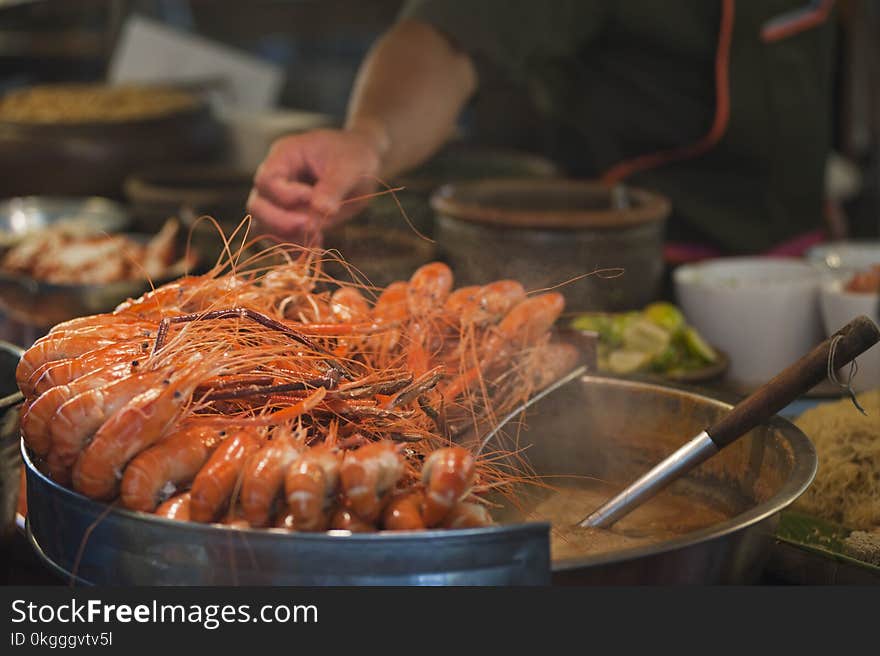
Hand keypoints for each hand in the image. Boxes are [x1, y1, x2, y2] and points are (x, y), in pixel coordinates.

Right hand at [247, 128, 383, 242]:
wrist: (361, 168)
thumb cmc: (354, 157)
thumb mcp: (350, 167)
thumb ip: (334, 186)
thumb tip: (320, 209)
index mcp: (284, 156)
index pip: (267, 180)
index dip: (285, 195)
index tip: (312, 198)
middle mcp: (275, 179)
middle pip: (257, 206)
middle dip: (280, 222)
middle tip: (312, 226)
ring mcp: (279, 201)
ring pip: (263, 226)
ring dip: (286, 238)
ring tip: (316, 239)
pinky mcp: (289, 219)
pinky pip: (279, 238)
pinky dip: (294, 247)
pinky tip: (316, 246)